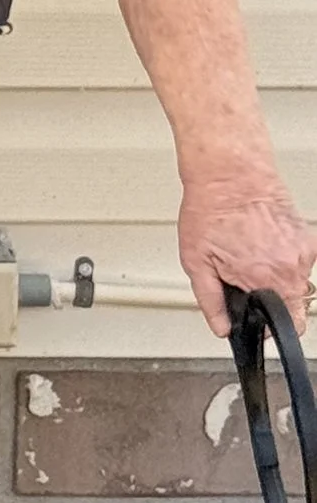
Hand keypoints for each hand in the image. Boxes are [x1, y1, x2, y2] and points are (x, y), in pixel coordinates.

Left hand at [177, 163, 315, 336]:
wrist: (229, 174)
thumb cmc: (210, 211)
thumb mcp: (196, 263)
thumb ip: (211, 302)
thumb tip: (222, 328)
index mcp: (265, 279)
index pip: (290, 323)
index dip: (273, 327)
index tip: (261, 320)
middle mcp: (291, 267)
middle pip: (296, 304)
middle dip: (274, 300)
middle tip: (249, 281)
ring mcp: (304, 250)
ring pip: (299, 280)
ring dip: (280, 277)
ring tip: (254, 256)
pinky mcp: (308, 236)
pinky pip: (302, 259)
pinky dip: (286, 257)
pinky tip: (265, 244)